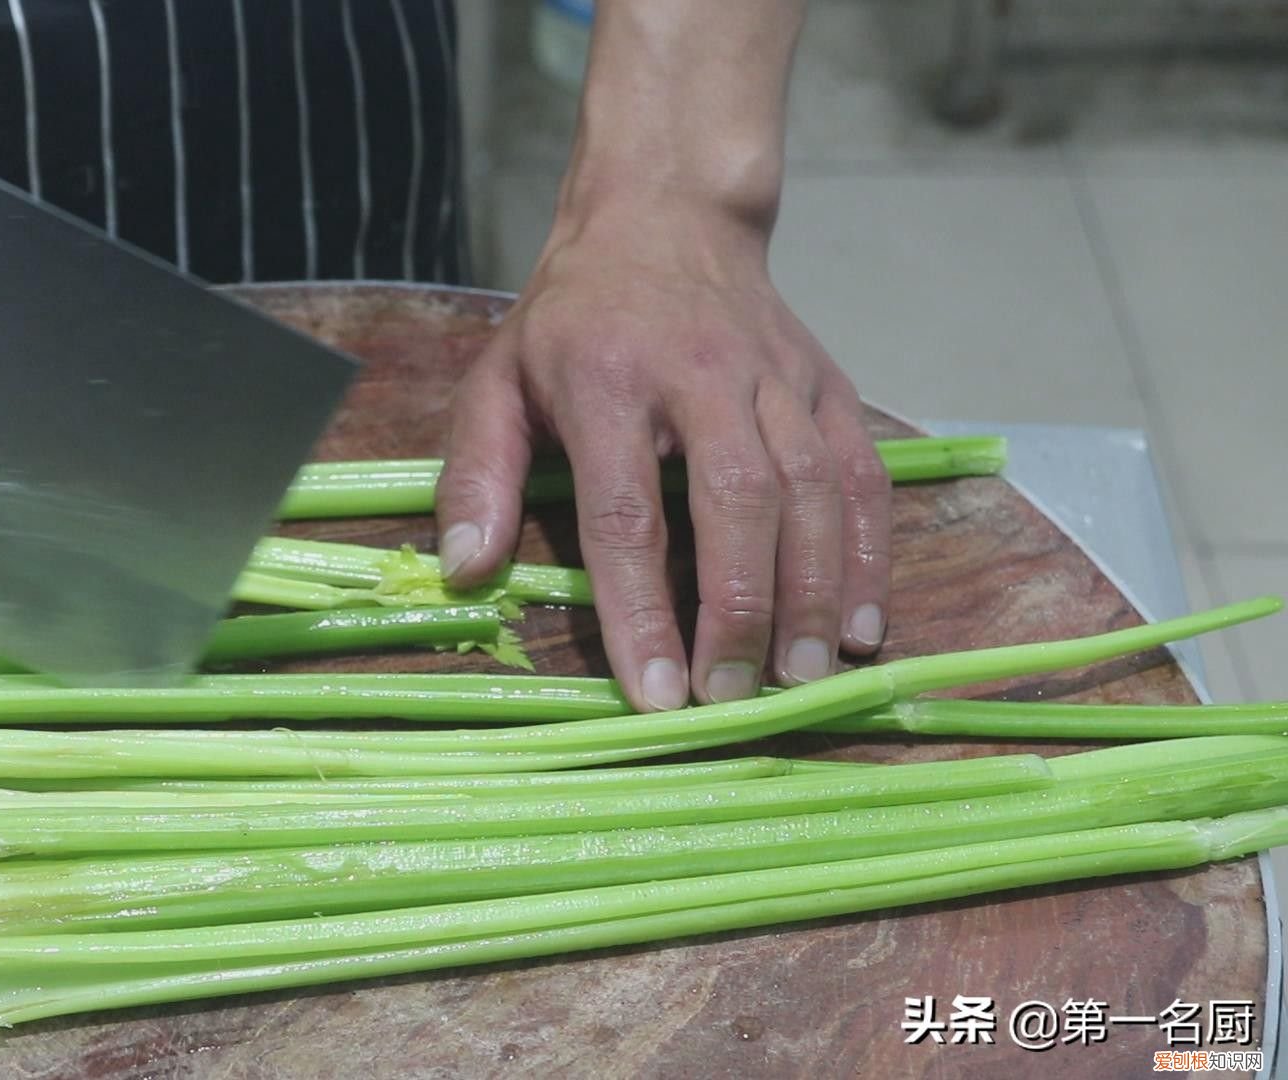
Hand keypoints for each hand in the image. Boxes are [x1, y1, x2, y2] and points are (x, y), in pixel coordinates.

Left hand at [435, 196, 890, 711]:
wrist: (665, 214)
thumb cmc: (572, 320)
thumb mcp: (497, 380)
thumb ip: (476, 475)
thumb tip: (465, 570)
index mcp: (605, 380)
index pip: (626, 512)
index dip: (642, 609)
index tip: (655, 693)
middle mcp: (701, 376)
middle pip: (735, 504)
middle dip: (739, 610)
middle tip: (731, 698)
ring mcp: (775, 378)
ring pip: (812, 491)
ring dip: (812, 593)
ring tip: (801, 677)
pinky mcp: (828, 384)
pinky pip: (863, 475)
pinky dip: (866, 555)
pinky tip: (860, 625)